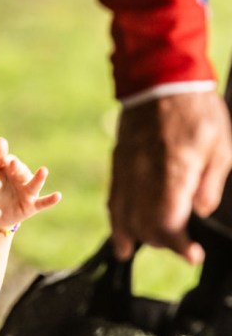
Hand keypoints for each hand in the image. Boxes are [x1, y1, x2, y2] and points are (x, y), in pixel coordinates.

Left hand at [0, 137, 60, 229]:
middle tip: (12, 163)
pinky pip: (43, 203)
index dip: (8, 161)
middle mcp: (22, 180)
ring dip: (38, 178)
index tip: (5, 160)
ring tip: (43, 170)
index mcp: (10, 170)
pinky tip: (58, 195)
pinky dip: (50, 200)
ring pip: (34, 184)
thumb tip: (1, 139)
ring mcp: (28, 193)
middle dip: (17, 168)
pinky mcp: (31, 206)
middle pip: (22, 171)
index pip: (11, 162)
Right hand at [112, 92, 231, 262]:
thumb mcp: (221, 148)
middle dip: (160, 242)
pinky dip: (115, 217)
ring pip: (122, 214)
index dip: (178, 246)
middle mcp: (144, 175)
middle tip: (180, 246)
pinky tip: (120, 230)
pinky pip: (113, 196)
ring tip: (134, 250)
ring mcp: (127, 168)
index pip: (168, 224)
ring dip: (132, 235)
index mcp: (173, 172)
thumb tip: (200, 212)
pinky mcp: (118, 161)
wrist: (161, 80)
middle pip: (143, 224)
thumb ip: (210, 185)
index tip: (193, 255)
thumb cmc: (197, 112)